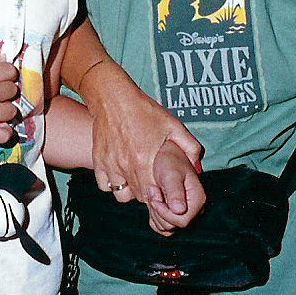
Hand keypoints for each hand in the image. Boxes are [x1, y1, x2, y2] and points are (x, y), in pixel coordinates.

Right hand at [84, 68, 203, 209]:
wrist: (114, 98)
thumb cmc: (144, 111)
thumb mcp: (172, 125)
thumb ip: (189, 146)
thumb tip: (197, 165)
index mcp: (145, 160)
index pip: (153, 195)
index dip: (160, 196)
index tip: (163, 189)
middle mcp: (126, 166)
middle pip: (138, 196)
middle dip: (148, 195)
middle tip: (152, 184)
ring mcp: (110, 164)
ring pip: (121, 194)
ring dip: (131, 190)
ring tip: (137, 179)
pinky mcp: (99, 160)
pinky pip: (104, 185)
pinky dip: (113, 184)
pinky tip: (121, 174)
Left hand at [141, 138, 206, 231]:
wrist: (165, 155)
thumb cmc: (169, 160)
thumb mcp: (170, 173)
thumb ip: (174, 191)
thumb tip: (179, 211)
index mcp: (198, 200)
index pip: (181, 221)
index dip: (164, 211)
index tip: (155, 191)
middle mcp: (193, 210)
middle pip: (172, 226)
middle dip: (158, 210)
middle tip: (153, 188)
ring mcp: (184, 213)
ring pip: (166, 228)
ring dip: (155, 212)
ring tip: (154, 190)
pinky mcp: (173, 213)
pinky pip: (161, 226)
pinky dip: (154, 216)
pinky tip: (154, 199)